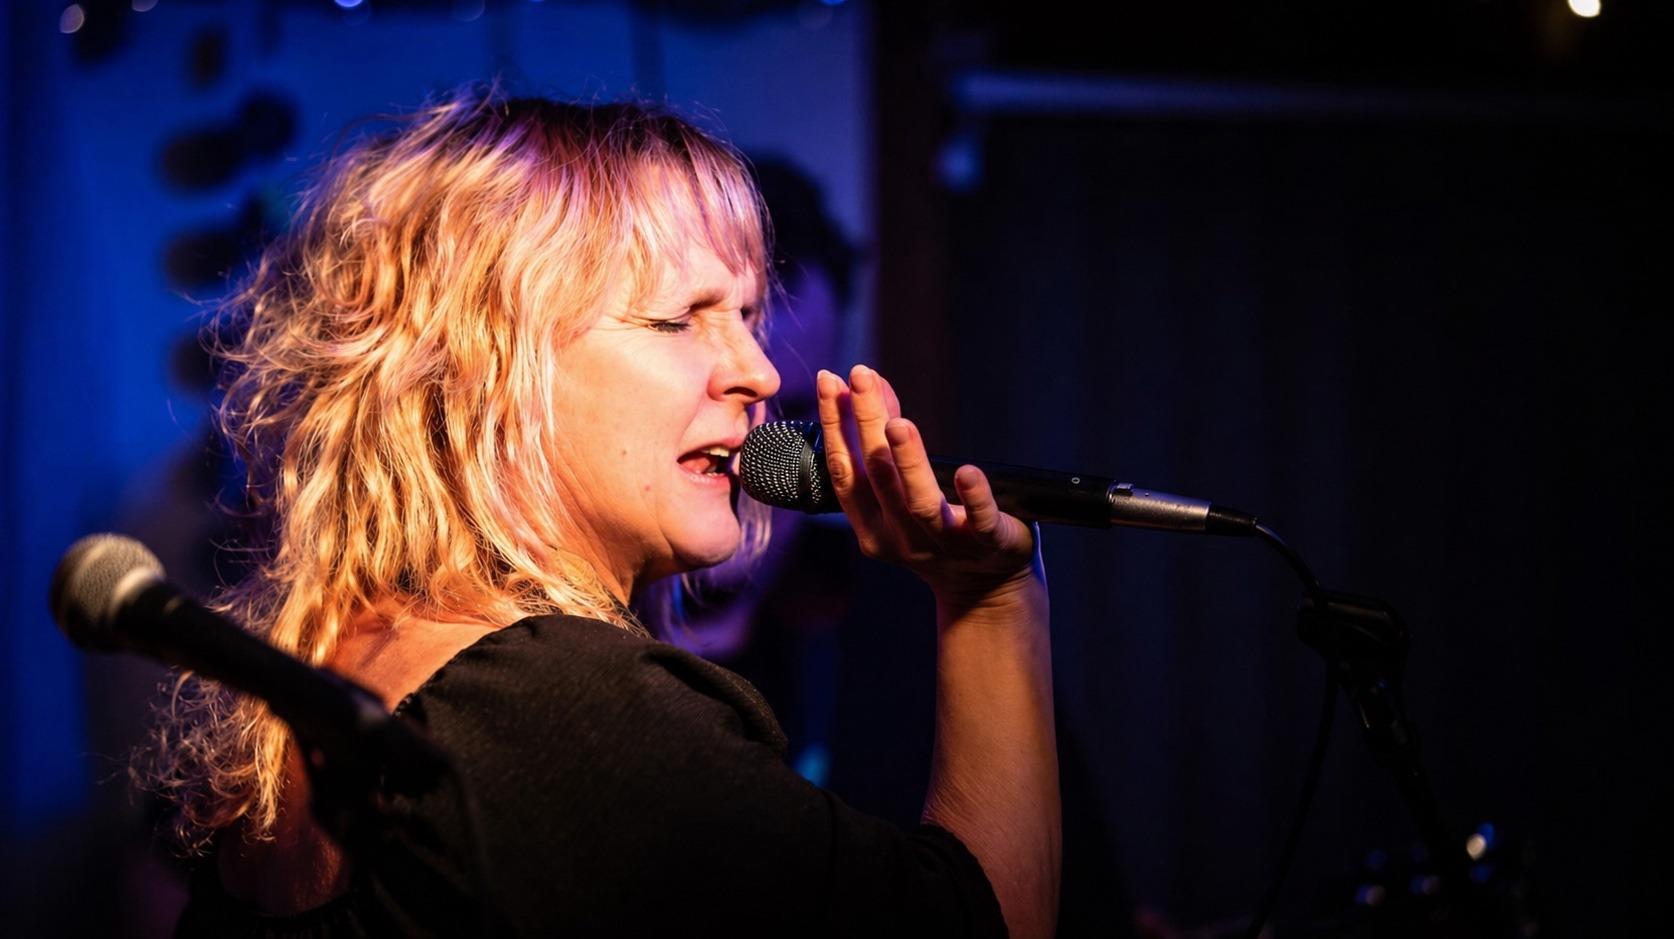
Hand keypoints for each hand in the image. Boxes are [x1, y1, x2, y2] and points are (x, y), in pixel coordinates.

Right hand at [815, 365, 1039, 606]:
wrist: (985, 589)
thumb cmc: (940, 530)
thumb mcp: (905, 487)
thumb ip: (889, 437)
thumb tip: (872, 382)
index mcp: (872, 524)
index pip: (844, 470)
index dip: (834, 425)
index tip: (829, 380)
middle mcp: (900, 536)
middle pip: (877, 476)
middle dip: (865, 422)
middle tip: (859, 377)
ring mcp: (943, 543)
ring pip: (919, 502)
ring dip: (907, 462)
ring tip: (899, 424)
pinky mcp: (987, 545)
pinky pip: (979, 521)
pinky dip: (972, 496)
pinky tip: (966, 471)